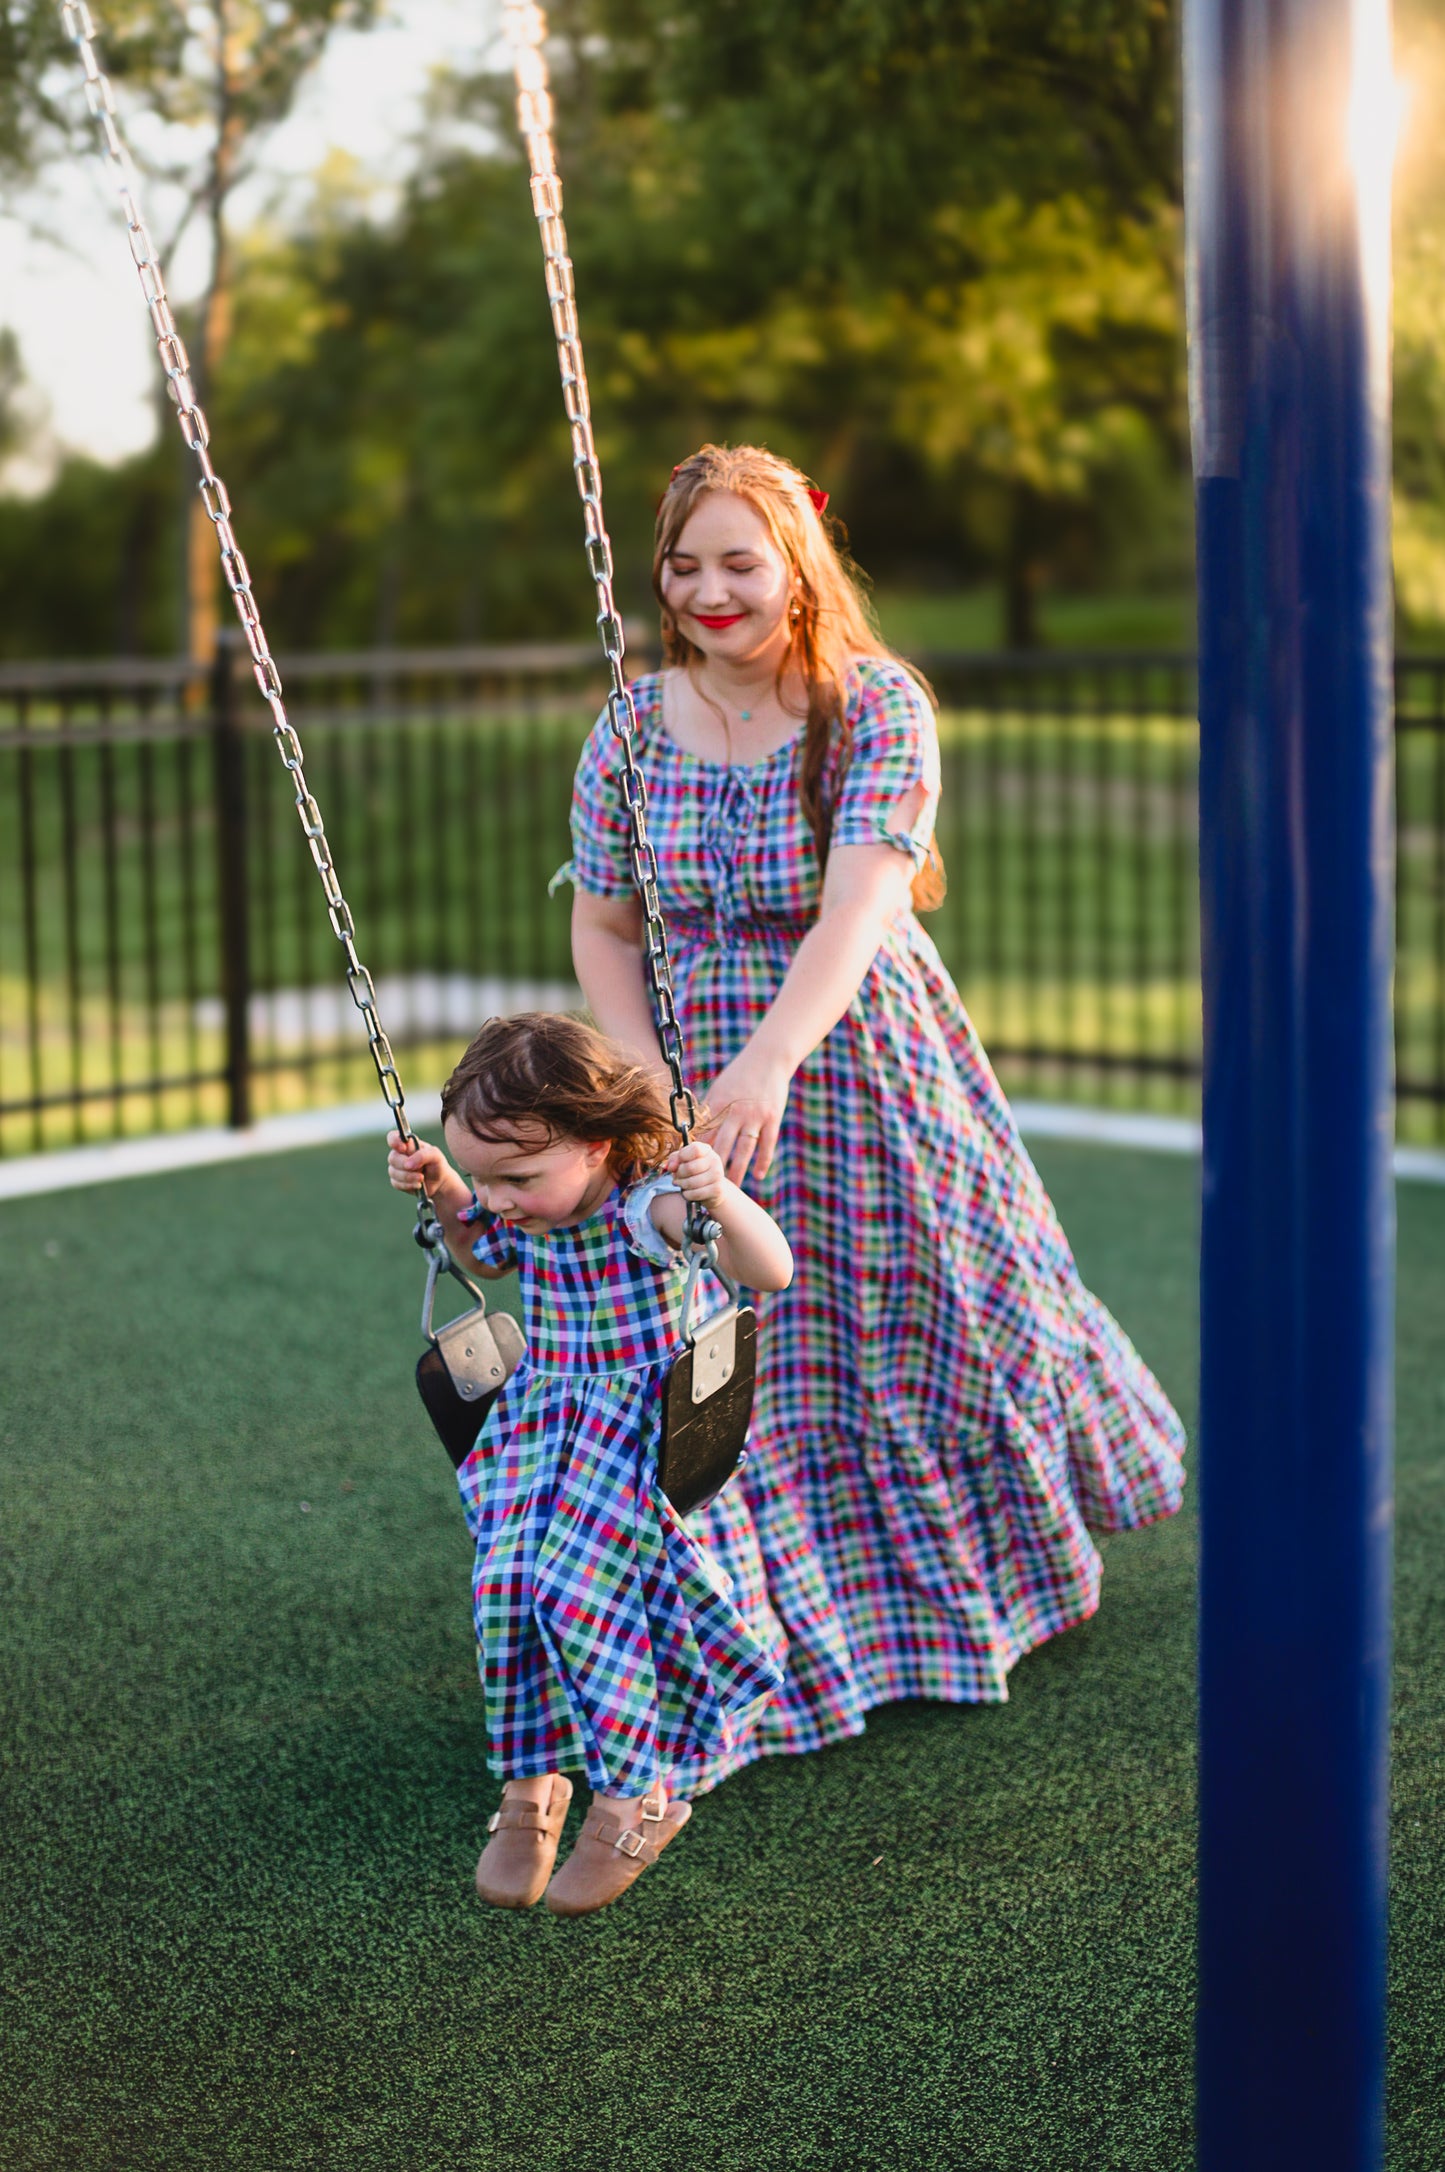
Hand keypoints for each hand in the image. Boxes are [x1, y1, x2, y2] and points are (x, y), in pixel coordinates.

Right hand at [386, 1129, 449, 1194]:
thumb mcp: (435, 1155)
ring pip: (393, 1172)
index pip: (392, 1137)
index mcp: (408, 1144)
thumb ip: (422, 1155)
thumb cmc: (437, 1164)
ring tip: (421, 1178)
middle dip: (406, 1165)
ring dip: (409, 1177)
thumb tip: (407, 1164)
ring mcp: (397, 1168)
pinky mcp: (397, 1181)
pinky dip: (408, 1185)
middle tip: (421, 1169)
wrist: (439, 1182)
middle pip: (392, 1158)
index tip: (403, 1149)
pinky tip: (418, 1185)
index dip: (394, 1142)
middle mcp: (400, 1155)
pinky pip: (395, 1183)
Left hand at [665, 1139, 725, 1207]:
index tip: (677, 1164)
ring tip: (681, 1184)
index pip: (695, 1149)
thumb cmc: (694, 1172)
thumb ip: (674, 1159)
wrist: (713, 1188)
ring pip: (692, 1182)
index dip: (682, 1157)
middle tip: (677, 1177)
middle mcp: (714, 1160)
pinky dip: (687, 1194)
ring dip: (682, 1185)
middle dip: (679, 1174)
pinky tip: (687, 1192)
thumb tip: (671, 1167)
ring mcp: (717, 1175)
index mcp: (706, 1150)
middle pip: (690, 1168)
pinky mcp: (717, 1189)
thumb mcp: (683, 1161)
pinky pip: (696, 1194)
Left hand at [701, 1053, 791, 1186]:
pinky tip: (758, 1176)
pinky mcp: (772, 1118)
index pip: (705, 1134)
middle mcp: (736, 1112)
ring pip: (744, 1149)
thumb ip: (708, 1108)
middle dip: (712, 1168)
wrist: (768, 1058)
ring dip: (737, 1170)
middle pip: (722, 1146)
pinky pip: (767, 1144)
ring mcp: (755, 1116)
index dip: (695, 1153)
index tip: (687, 1170)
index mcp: (719, 1104)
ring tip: (731, 1187)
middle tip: (705, 1186)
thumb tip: (694, 1128)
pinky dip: (763, 1161)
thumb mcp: (719, 1087)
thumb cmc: (740, 1073)